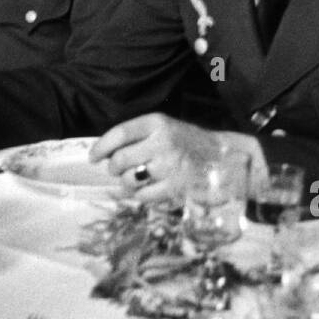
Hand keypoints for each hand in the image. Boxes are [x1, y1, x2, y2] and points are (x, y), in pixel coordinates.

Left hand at [90, 113, 264, 205]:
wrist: (225, 158)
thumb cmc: (189, 143)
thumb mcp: (166, 128)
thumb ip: (138, 137)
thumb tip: (105, 154)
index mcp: (158, 123)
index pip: (120, 133)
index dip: (101, 146)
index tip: (94, 156)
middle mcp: (162, 141)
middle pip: (120, 159)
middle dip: (114, 168)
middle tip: (118, 170)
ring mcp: (169, 165)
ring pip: (130, 179)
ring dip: (128, 182)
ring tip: (137, 178)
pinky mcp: (175, 187)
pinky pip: (143, 195)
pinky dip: (141, 195)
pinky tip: (149, 188)